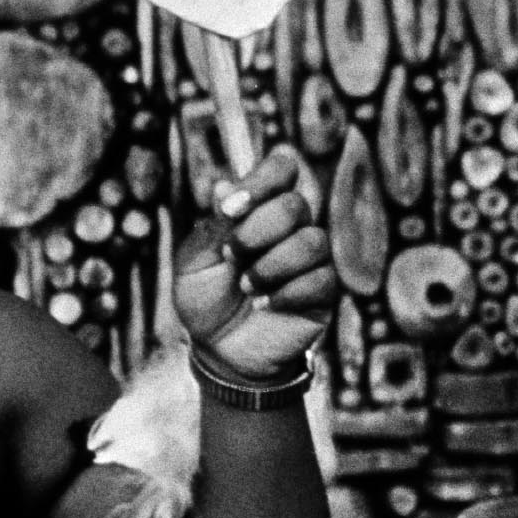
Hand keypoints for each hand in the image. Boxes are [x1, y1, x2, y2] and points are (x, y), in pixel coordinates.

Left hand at [171, 145, 330, 383]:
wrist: (219, 350)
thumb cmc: (205, 299)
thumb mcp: (194, 262)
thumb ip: (212, 226)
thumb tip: (223, 187)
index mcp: (260, 209)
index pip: (282, 168)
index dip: (262, 180)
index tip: (232, 209)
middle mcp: (291, 227)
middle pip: (295, 205)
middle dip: (256, 233)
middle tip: (232, 257)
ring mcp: (311, 258)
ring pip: (311, 242)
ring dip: (271, 267)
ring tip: (247, 288)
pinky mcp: (324, 291)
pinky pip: (320, 279)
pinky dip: (286, 294)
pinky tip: (266, 306)